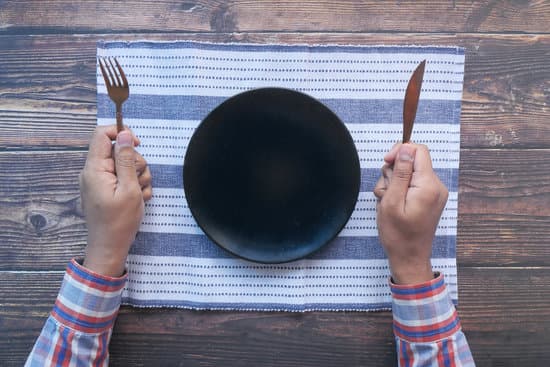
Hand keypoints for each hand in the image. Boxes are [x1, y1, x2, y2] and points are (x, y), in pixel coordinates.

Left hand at [79, 125, 152, 276]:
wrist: (110, 247)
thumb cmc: (119, 222)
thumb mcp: (129, 188)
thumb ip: (126, 160)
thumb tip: (125, 135)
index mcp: (95, 169)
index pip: (102, 134)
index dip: (122, 133)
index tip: (138, 144)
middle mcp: (94, 172)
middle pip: (118, 150)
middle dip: (135, 162)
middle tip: (139, 182)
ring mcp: (100, 181)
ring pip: (125, 164)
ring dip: (138, 176)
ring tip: (139, 195)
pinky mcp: (106, 189)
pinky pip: (123, 177)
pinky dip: (134, 185)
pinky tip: (137, 199)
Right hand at [373, 143, 447, 284]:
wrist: (409, 257)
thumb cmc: (397, 234)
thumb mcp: (391, 201)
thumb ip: (400, 173)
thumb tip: (406, 148)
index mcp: (428, 185)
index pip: (418, 150)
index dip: (399, 151)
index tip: (386, 162)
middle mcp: (436, 186)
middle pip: (412, 161)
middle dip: (393, 171)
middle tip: (385, 192)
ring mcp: (434, 192)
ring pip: (409, 172)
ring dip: (393, 182)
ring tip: (388, 201)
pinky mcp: (429, 198)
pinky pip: (412, 183)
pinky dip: (399, 190)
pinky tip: (393, 204)